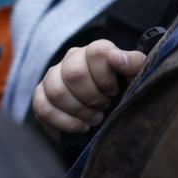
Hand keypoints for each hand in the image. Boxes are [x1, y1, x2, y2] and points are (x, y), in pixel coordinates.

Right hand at [31, 40, 146, 134]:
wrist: (106, 110)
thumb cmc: (123, 91)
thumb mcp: (136, 77)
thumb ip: (134, 64)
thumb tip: (116, 58)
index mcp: (95, 51)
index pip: (96, 52)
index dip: (106, 77)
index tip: (113, 91)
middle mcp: (71, 58)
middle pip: (74, 74)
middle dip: (92, 97)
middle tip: (103, 107)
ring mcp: (53, 75)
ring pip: (57, 92)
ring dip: (79, 111)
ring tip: (94, 118)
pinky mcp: (41, 94)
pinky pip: (43, 107)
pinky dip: (64, 122)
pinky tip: (80, 126)